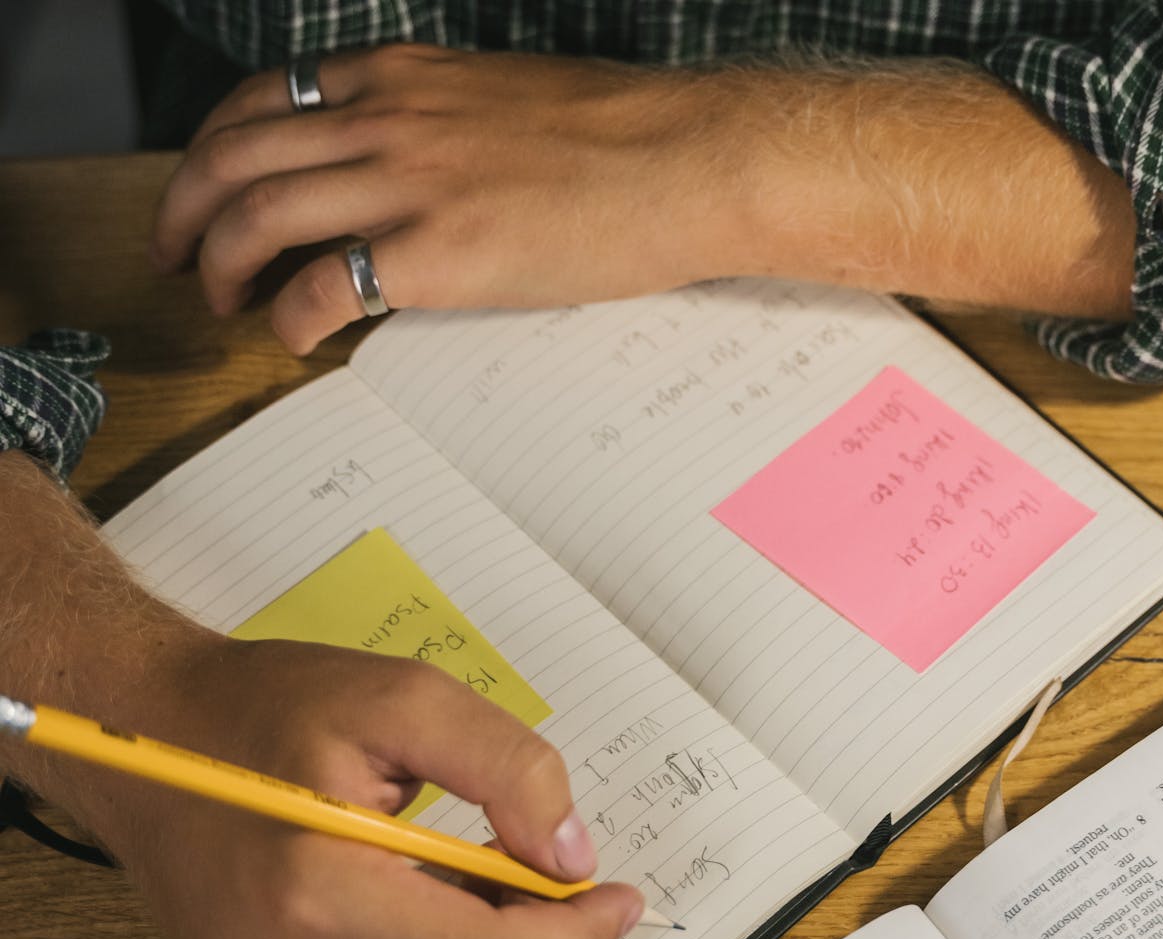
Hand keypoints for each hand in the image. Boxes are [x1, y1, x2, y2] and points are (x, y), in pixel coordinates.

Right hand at [0, 452, 640, 938]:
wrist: (143, 733)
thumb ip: (507, 771)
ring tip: (491, 887)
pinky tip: (441, 907)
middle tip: (567, 892)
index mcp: (319, 893)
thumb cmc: (268, 707)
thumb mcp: (404, 700)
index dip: (577, 937)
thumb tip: (572, 857)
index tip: (620, 899)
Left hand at [150, 45, 750, 353]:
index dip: (214, 147)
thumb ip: (442, 119)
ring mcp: (410, 183)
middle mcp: (390, 119)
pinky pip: (323, 286)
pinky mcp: (439, 254)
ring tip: (222, 299)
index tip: (204, 186)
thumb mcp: (509, 97)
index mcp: (407, 77)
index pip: (265, 97)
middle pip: (235, 156)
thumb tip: (413, 164)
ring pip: (256, 217)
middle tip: (173, 254)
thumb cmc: (626, 136)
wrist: (690, 161)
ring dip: (219, 266)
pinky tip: (294, 336)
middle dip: (181, 210)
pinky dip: (288, 317)